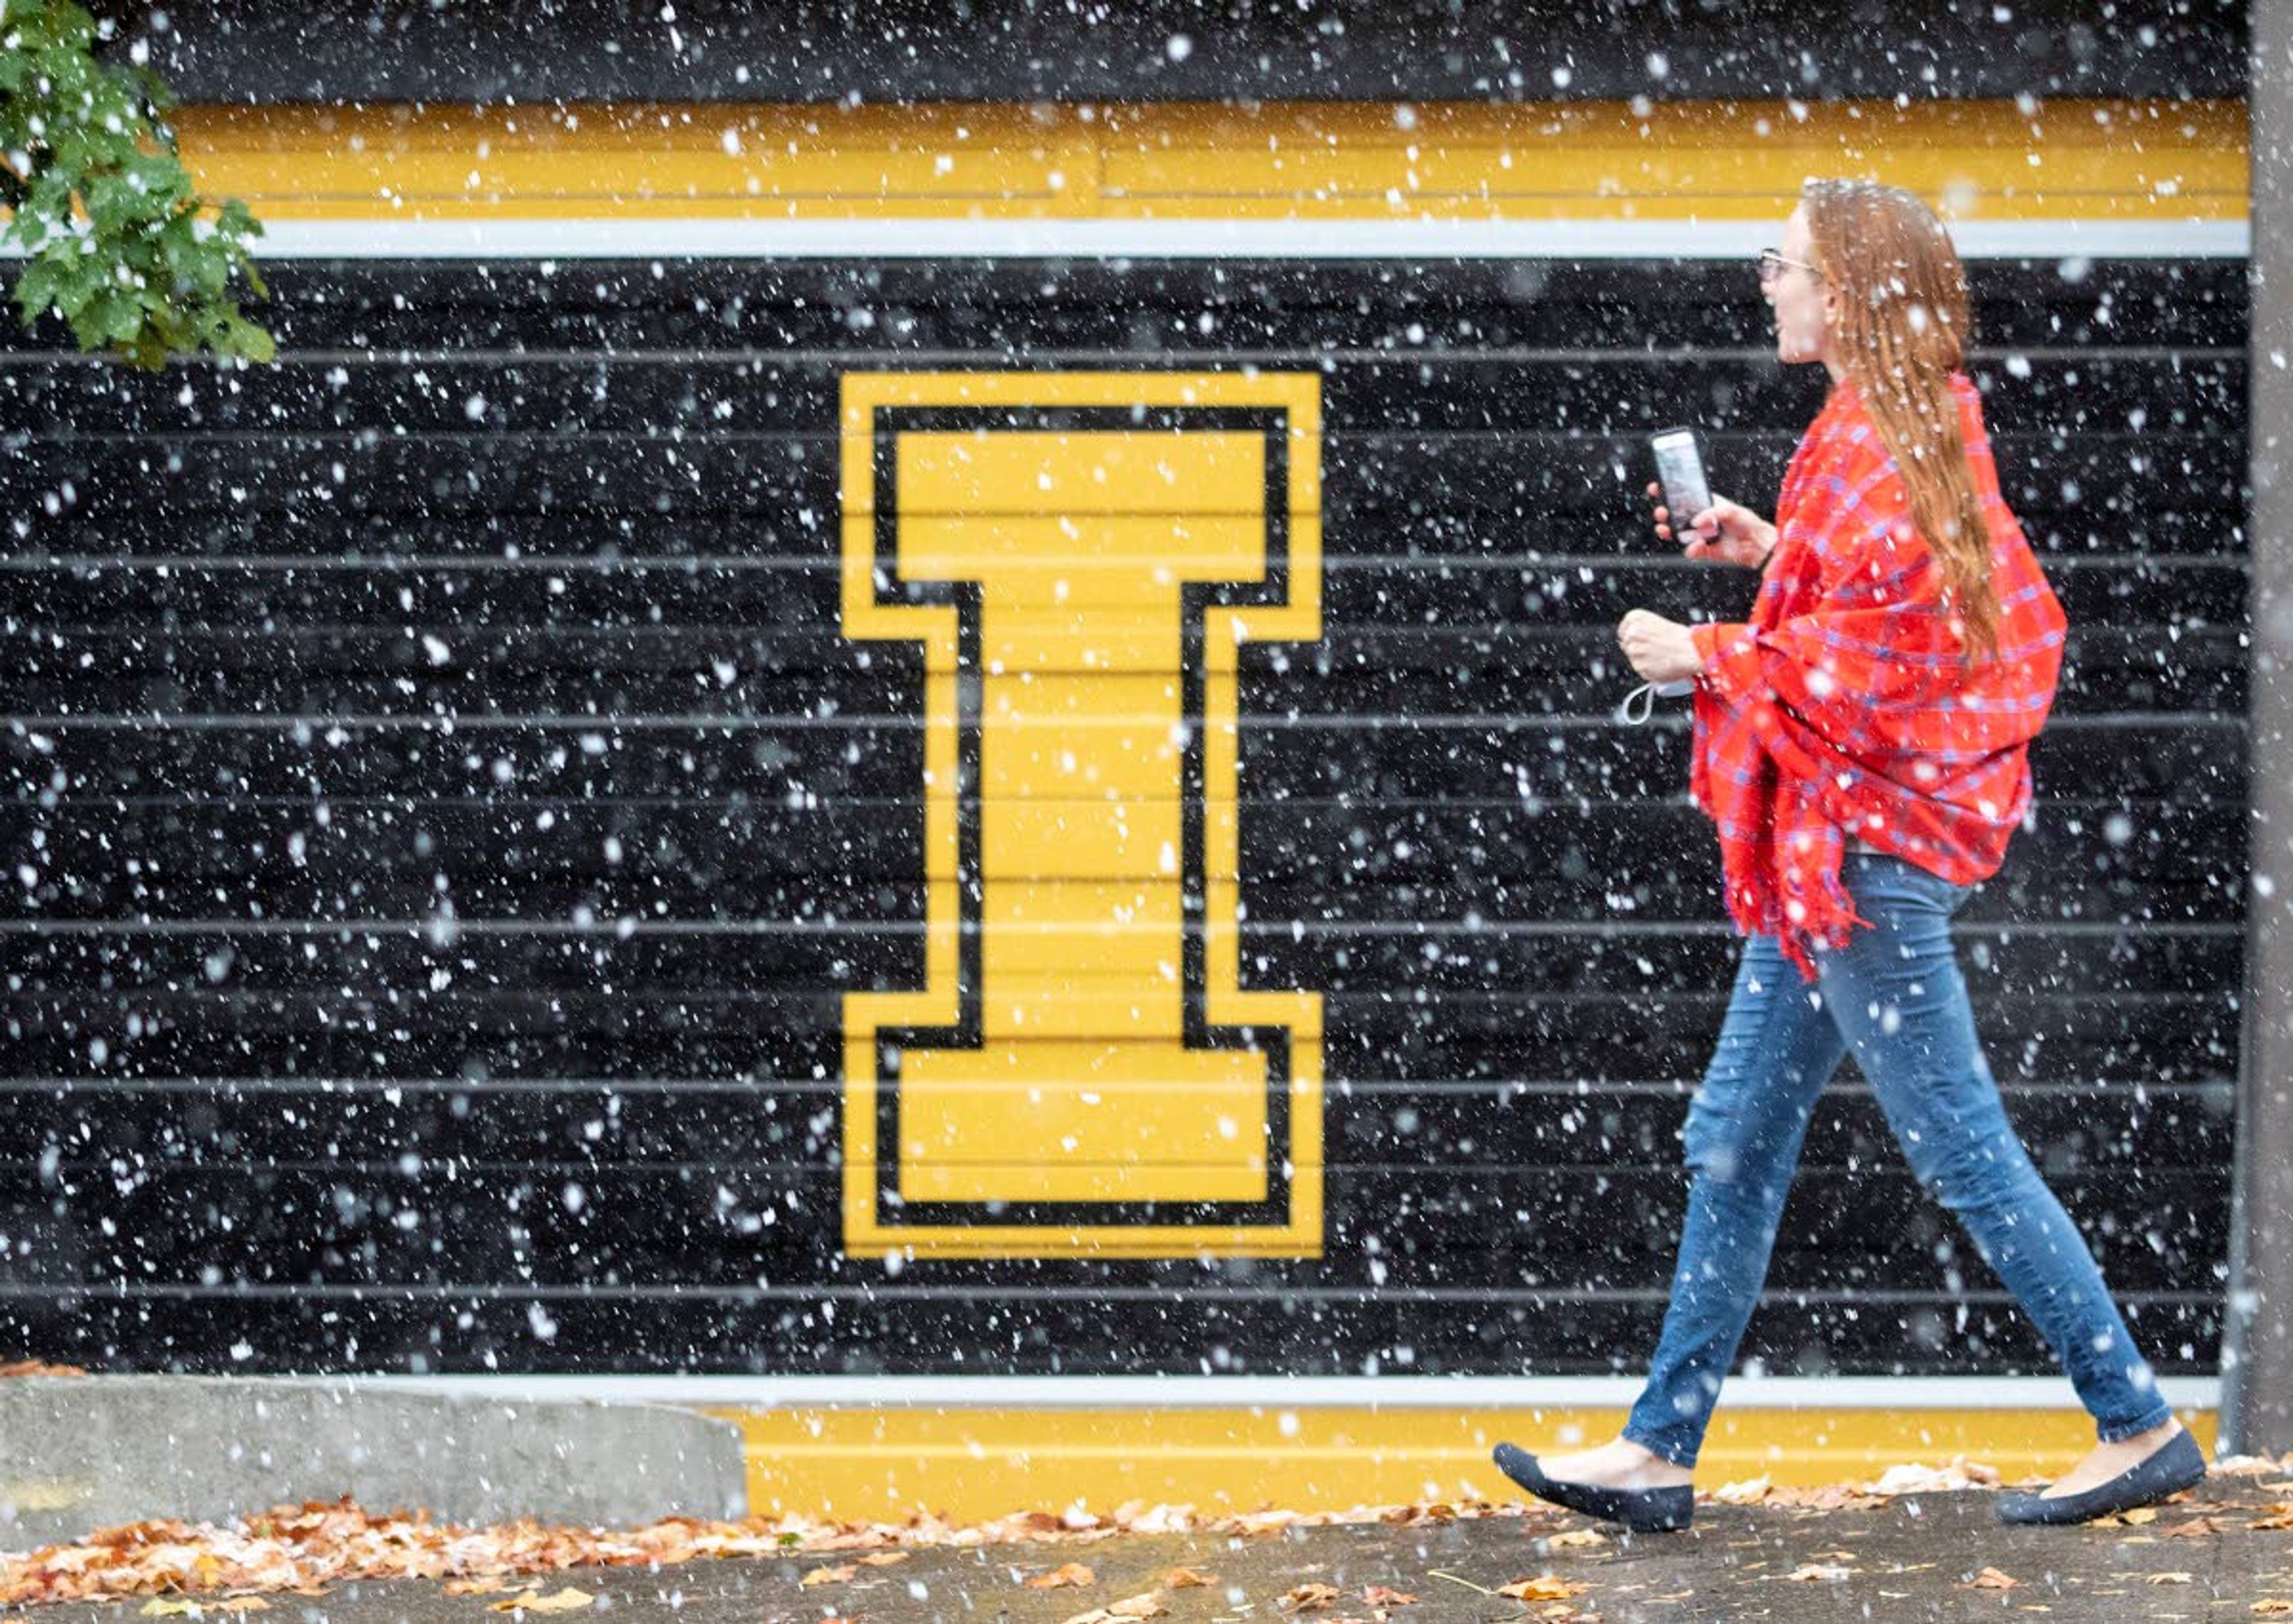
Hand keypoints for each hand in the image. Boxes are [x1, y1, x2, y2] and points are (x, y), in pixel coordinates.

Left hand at [1617, 609, 1704, 684]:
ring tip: (1660, 658)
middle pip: (1626, 645)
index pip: (1623, 631)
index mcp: (1635, 617)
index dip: (1633, 638)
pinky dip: (1649, 671)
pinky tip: (1661, 665)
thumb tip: (1636, 640)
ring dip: (1643, 661)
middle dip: (1638, 649)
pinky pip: (1640, 670)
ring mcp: (1634, 650)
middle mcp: (1632, 632)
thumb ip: (1643, 630)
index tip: (1641, 642)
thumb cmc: (1682, 637)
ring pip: (1633, 659)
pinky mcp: (1639, 665)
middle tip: (1654, 651)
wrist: (1693, 650)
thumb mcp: (1659, 624)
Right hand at [1645, 482, 1776, 568]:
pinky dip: (1692, 549)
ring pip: (1676, 533)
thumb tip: (1695, 522)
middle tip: (1661, 512)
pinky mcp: (1702, 550)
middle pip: (1673, 514)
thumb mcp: (1730, 510)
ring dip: (1667, 531)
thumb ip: (1711, 513)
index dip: (1667, 491)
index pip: (1682, 496)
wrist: (1756, 545)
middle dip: (1663, 512)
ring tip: (1665, 529)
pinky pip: (1690, 550)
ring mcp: (1698, 535)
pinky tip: (1698, 546)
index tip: (1656, 488)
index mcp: (1704, 504)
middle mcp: (1698, 519)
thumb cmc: (1746, 522)